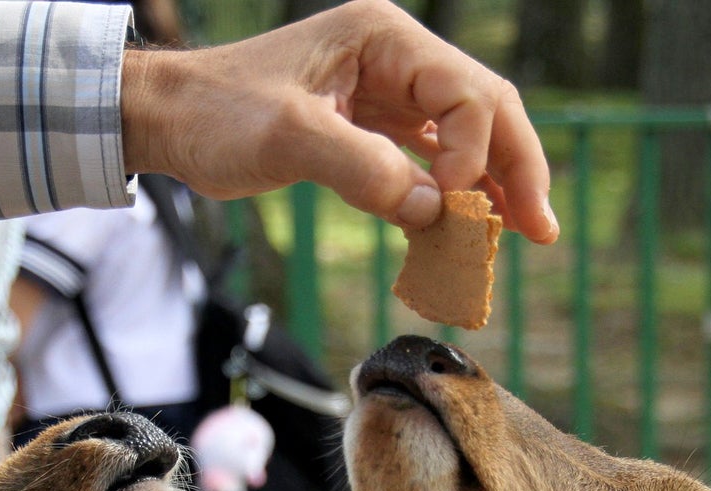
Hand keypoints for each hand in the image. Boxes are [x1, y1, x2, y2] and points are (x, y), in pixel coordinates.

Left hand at [121, 0, 557, 242]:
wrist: (168, 118)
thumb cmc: (216, 115)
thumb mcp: (287, 139)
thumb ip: (363, 170)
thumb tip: (433, 210)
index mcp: (383, 37)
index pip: (465, 91)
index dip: (475, 152)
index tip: (452, 205)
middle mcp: (394, 56)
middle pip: (485, 108)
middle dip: (516, 168)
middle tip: (542, 229)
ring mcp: (386, 90)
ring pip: (466, 134)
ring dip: (494, 183)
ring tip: (525, 234)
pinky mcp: (370, 125)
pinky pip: (431, 156)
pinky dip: (454, 192)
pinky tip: (472, 226)